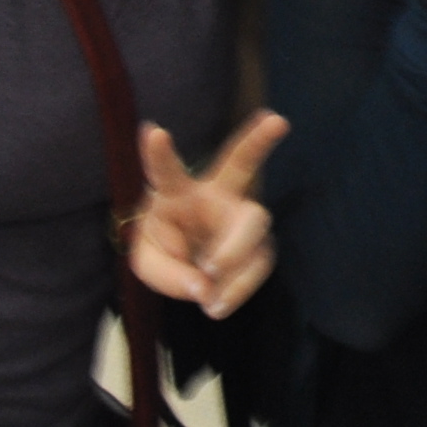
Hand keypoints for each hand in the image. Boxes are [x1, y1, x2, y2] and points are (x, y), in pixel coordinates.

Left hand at [128, 112, 286, 317]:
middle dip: (258, 140)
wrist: (189, 267)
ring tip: (208, 298)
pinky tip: (216, 305)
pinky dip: (236, 290)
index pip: (166, 171)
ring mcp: (242, 219)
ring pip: (253, 224)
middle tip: (278, 120)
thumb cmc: (166, 249)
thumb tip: (205, 286)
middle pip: (240, 163)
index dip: (158, 153)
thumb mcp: (148, 264)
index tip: (152, 130)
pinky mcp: (260, 245)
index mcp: (176, 193)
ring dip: (232, 258)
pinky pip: (258, 264)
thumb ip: (168, 274)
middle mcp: (215, 196)